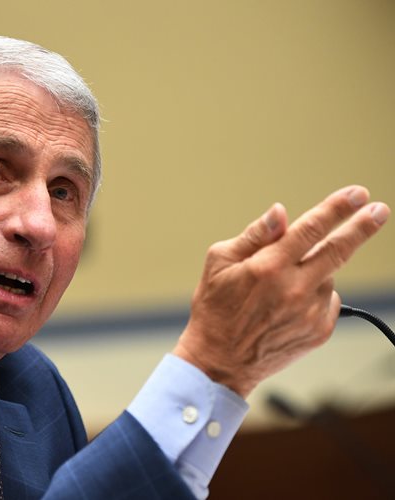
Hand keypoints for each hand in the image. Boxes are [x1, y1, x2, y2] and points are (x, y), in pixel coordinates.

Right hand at [173, 186, 389, 397]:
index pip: (310, 229)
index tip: (357, 194)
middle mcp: (294, 289)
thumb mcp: (219, 263)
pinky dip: (315, 294)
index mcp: (268, 267)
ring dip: (315, 270)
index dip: (336, 208)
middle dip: (362, 227)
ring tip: (280, 288)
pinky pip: (328, 301)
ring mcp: (310, 312)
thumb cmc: (215, 309)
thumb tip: (281, 214)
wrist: (220, 362)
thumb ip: (254, 236)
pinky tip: (289, 305)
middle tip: (379, 210)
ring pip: (328, 276)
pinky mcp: (319, 332)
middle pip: (338, 250)